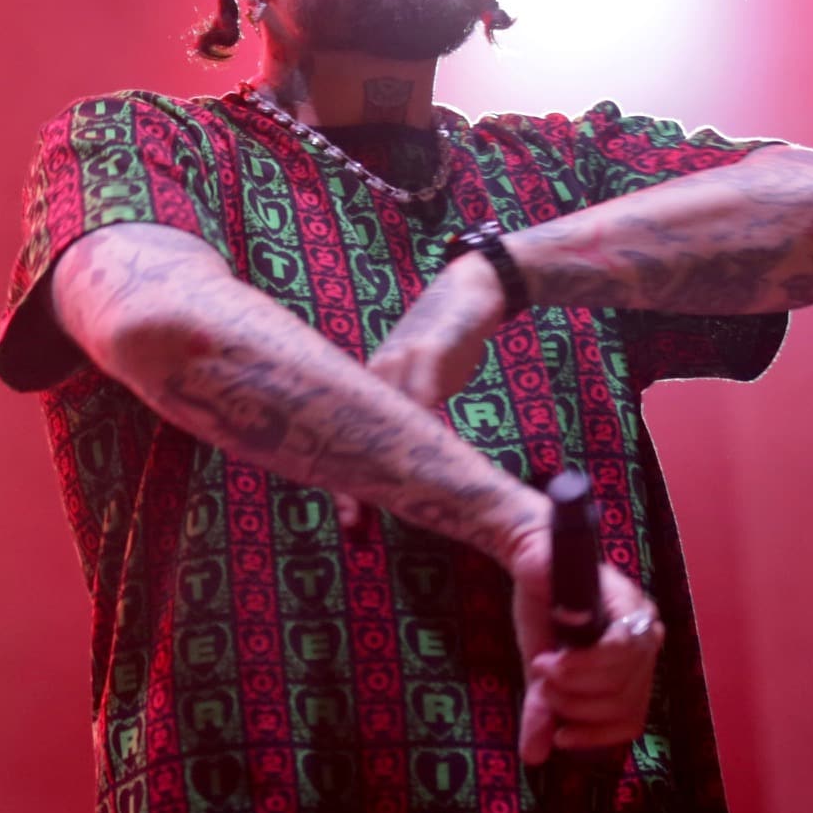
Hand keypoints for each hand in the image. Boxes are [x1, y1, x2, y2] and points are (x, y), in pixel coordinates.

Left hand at [329, 256, 510, 531]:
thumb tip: (405, 450)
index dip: (343, 478)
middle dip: (355, 482)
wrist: (470, 288)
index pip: (346, 437)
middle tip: (354, 523)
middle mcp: (379, 373)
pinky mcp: (432, 353)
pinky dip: (425, 429)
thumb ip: (408, 406)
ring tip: (391, 502)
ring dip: (389, 463)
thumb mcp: (419, 374)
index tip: (346, 517)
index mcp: (372, 382)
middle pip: (359, 436)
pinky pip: (424, 400)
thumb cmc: (444, 338)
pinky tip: (433, 458)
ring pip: (389, 423)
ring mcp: (403, 363)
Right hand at [504, 525, 665, 765]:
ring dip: (573, 687)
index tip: (562, 736)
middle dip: (576, 707)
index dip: (597, 736)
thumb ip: (545, 710)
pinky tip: (551, 662)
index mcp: (634, 662)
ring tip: (543, 669)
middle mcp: (646, 639)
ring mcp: (642, 618)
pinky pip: (616, 650)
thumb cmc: (543, 614)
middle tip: (545, 690)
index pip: (632, 719)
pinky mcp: (627, 599)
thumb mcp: (543, 672)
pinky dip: (578, 666)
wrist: (531, 557)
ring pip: (620, 680)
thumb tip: (535, 758)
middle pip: (624, 702)